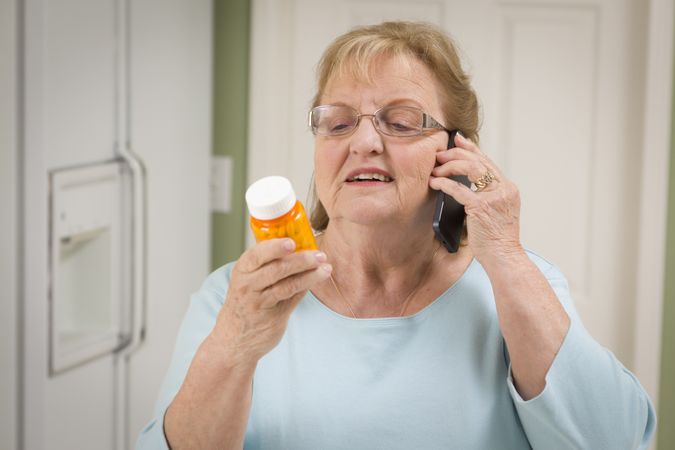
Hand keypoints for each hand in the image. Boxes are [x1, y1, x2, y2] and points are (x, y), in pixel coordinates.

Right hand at [209, 238, 331, 369]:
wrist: (234, 340)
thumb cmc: (245, 302)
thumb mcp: (248, 280)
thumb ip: (267, 265)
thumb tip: (298, 247)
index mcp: (242, 270)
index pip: (257, 255)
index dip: (275, 247)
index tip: (292, 242)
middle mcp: (247, 286)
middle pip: (275, 269)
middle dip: (300, 260)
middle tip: (319, 254)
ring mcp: (259, 303)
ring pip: (287, 285)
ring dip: (309, 275)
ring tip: (326, 268)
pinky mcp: (272, 317)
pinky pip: (292, 299)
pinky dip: (306, 287)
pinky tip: (318, 278)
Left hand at [429, 133, 522, 265]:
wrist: (505, 257)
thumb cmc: (497, 239)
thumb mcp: (496, 212)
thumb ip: (486, 196)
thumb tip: (463, 184)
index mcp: (508, 188)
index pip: (487, 162)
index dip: (471, 148)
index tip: (458, 139)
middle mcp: (504, 189)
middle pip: (478, 161)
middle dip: (455, 154)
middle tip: (439, 156)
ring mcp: (494, 197)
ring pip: (471, 168)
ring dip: (450, 165)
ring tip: (436, 169)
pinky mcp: (482, 207)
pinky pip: (459, 189)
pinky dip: (444, 183)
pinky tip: (435, 182)